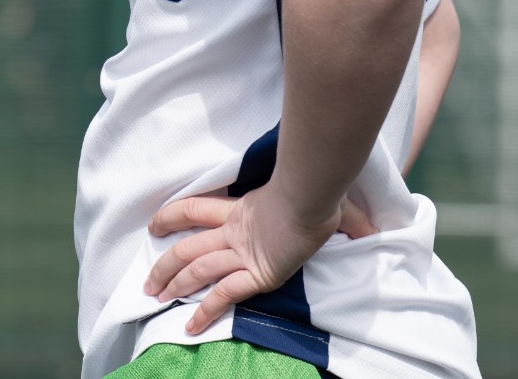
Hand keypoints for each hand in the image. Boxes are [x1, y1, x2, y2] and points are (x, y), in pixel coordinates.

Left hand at [143, 185, 377, 333]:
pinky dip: (206, 310)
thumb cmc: (318, 192)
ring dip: (175, 285)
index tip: (153, 225)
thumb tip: (371, 226)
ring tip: (156, 298)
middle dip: (165, 266)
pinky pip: (225, 293)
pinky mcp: (256, 271)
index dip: (171, 216)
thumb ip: (341, 215)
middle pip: (188, 247)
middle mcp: (235, 233)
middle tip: (147, 283)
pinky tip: (191, 325)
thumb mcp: (325, 199)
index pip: (195, 210)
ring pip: (198, 269)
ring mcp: (243, 252)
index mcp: (241, 211)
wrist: (315, 194)